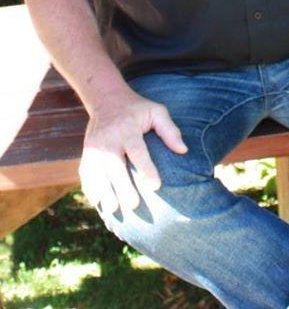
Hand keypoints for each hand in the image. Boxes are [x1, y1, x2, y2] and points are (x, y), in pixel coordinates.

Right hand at [79, 88, 187, 214]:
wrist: (105, 98)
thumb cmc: (137, 109)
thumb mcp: (156, 111)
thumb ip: (169, 129)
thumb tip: (183, 150)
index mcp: (127, 127)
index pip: (137, 150)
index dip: (146, 168)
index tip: (155, 186)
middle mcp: (108, 138)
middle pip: (113, 165)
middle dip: (122, 186)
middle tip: (133, 204)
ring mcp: (94, 146)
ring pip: (96, 172)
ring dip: (103, 191)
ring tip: (113, 209)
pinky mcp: (86, 153)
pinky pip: (86, 173)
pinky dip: (90, 188)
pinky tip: (98, 203)